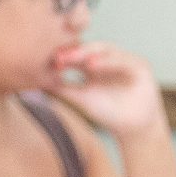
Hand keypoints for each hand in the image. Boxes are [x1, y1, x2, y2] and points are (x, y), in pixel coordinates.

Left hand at [46, 42, 164, 137]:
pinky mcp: (140, 65)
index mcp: (95, 65)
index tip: (48, 60)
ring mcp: (125, 60)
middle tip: (58, 56)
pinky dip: (108, 61)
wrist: (133, 128)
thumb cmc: (108, 112)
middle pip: (90, 48)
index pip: (78, 54)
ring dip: (89, 53)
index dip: (65, 55)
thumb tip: (35, 80)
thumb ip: (62, 88)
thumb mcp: (81, 98)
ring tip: (72, 58)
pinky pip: (122, 59)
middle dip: (74, 51)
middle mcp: (110, 59)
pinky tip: (92, 66)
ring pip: (105, 50)